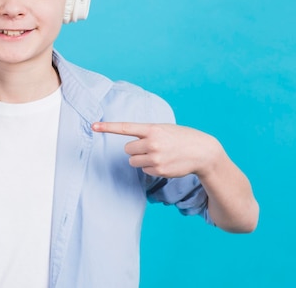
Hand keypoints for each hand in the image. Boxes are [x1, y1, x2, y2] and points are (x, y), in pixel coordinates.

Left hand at [91, 122, 222, 178]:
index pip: (125, 127)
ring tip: (158, 154)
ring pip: (133, 161)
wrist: (203, 151)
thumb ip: (147, 132)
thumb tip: (130, 145)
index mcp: (152, 128)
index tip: (93, 126)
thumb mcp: (164, 128)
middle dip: (135, 149)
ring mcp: (155, 158)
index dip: (107, 127)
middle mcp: (152, 143)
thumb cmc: (181, 137)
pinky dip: (150, 167)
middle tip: (151, 147)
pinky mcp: (159, 170)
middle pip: (127, 149)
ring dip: (141, 159)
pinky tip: (164, 162)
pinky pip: (144, 170)